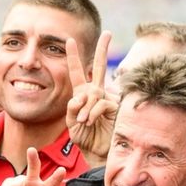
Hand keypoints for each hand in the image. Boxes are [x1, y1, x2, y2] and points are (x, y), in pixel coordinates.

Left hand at [66, 32, 116, 166]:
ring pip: (93, 93)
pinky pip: (100, 103)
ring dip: (84, 108)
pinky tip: (89, 122)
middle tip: (107, 33)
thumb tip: (78, 97)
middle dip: (102, 50)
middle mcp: (97, 93)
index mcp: (83, 94)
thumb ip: (71, 109)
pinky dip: (91, 112)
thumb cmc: (85, 138)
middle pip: (99, 68)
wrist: (98, 152)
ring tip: (82, 122)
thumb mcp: (71, 124)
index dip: (74, 57)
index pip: (77, 73)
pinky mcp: (116, 106)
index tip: (70, 40)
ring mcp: (108, 98)